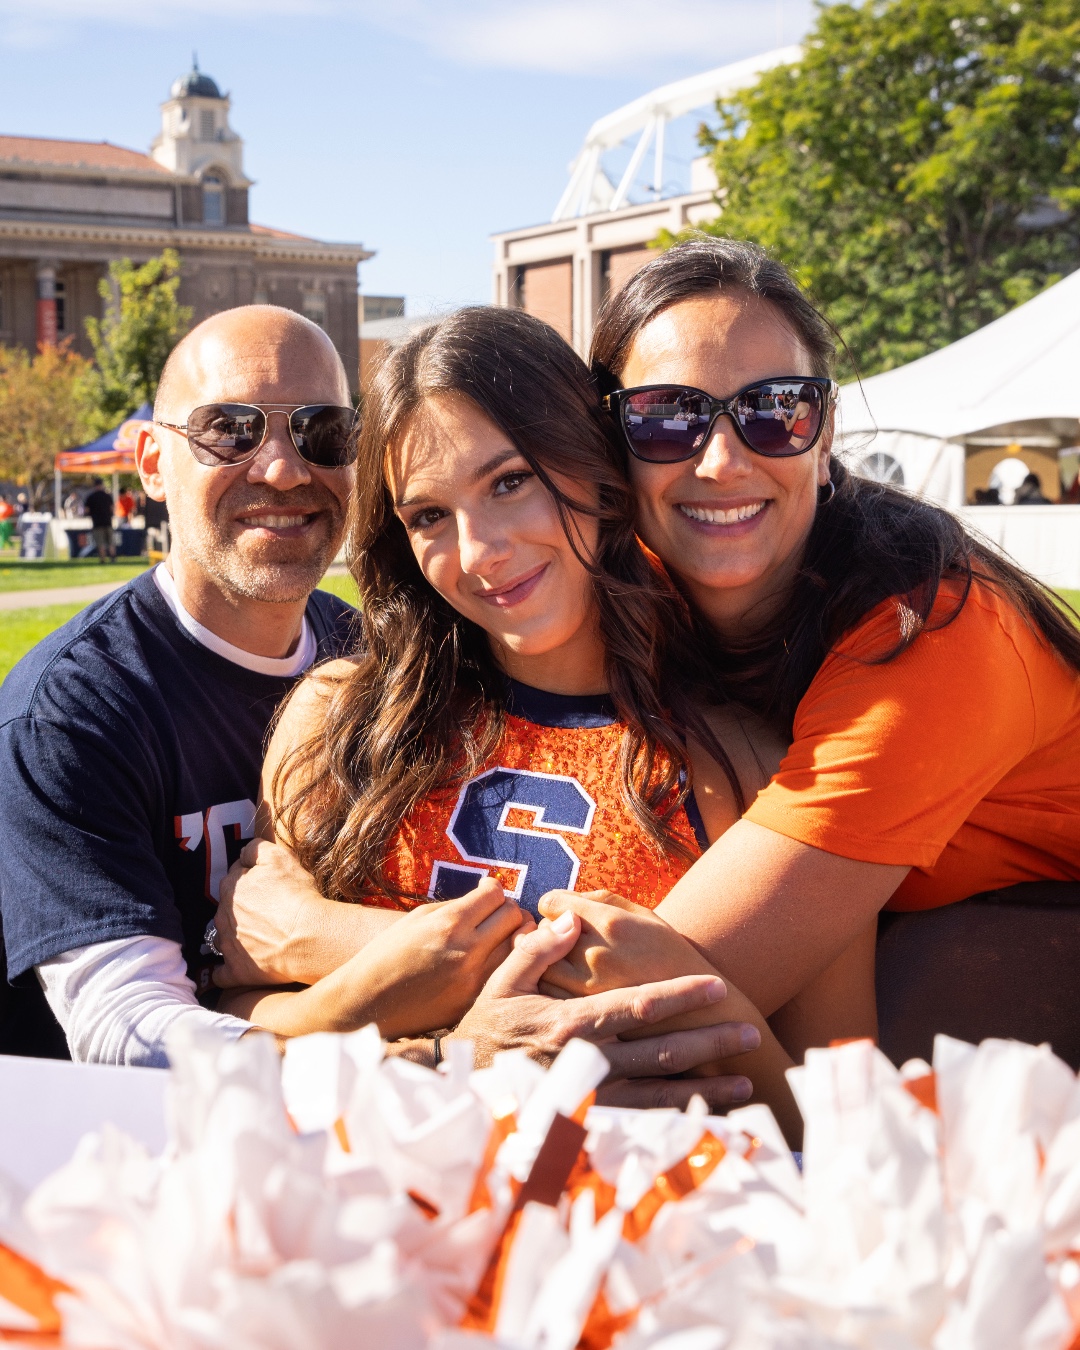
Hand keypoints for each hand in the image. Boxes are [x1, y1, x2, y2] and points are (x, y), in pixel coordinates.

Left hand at [213, 839, 337, 986]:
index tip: (266, 883)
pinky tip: (238, 968)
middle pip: (228, 907)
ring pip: (222, 938)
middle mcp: (223, 916)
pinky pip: (221, 974)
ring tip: (257, 938)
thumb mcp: (279, 857)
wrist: (307, 937)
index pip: (235, 876)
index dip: (251, 878)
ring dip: (234, 937)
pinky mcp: (236, 971)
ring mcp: (227, 945)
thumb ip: (255, 849)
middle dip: (241, 907)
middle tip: (265, 910)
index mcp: (231, 887)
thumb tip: (244, 852)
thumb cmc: (296, 896)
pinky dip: (227, 971)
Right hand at [346, 879, 531, 1037]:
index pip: (497, 894)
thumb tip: (488, 894)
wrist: (365, 1002)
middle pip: (515, 918)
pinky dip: (500, 965)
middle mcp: (466, 951)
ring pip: (518, 948)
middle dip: (508, 911)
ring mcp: (473, 981)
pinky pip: (502, 976)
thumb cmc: (387, 953)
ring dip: (511, 938)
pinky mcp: (473, 1003)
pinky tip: (483, 963)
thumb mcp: (417, 918)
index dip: (493, 889)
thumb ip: (457, 906)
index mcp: (449, 923)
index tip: (485, 893)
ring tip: (495, 938)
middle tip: (494, 914)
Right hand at [452, 911, 760, 1111]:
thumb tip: (570, 917)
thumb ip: (538, 950)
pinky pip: (641, 1127)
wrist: (455, 1092)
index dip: (679, 994)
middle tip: (750, 1032)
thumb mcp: (501, 982)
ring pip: (658, 1097)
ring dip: (705, 1090)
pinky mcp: (586, 1130)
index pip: (636, 1007)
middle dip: (709, 1042)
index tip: (715, 984)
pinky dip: (678, 1123)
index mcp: (568, 1025)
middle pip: (660, 1054)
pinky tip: (708, 1119)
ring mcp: (587, 1102)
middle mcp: (584, 1065)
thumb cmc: (482, 1029)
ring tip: (745, 1082)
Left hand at [536, 889, 716, 998]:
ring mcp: (585, 987)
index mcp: (610, 923)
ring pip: (540, 964)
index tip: (566, 915)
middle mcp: (593, 953)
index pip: (552, 903)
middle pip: (541, 932)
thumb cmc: (669, 955)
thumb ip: (600, 901)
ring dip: (546, 961)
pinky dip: (552, 986)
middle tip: (568, 940)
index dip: (556, 907)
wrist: (695, 1013)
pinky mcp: (582, 1015)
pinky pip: (548, 993)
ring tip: (568, 962)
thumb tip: (563, 902)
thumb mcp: (644, 916)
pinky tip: (570, 985)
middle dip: (549, 933)